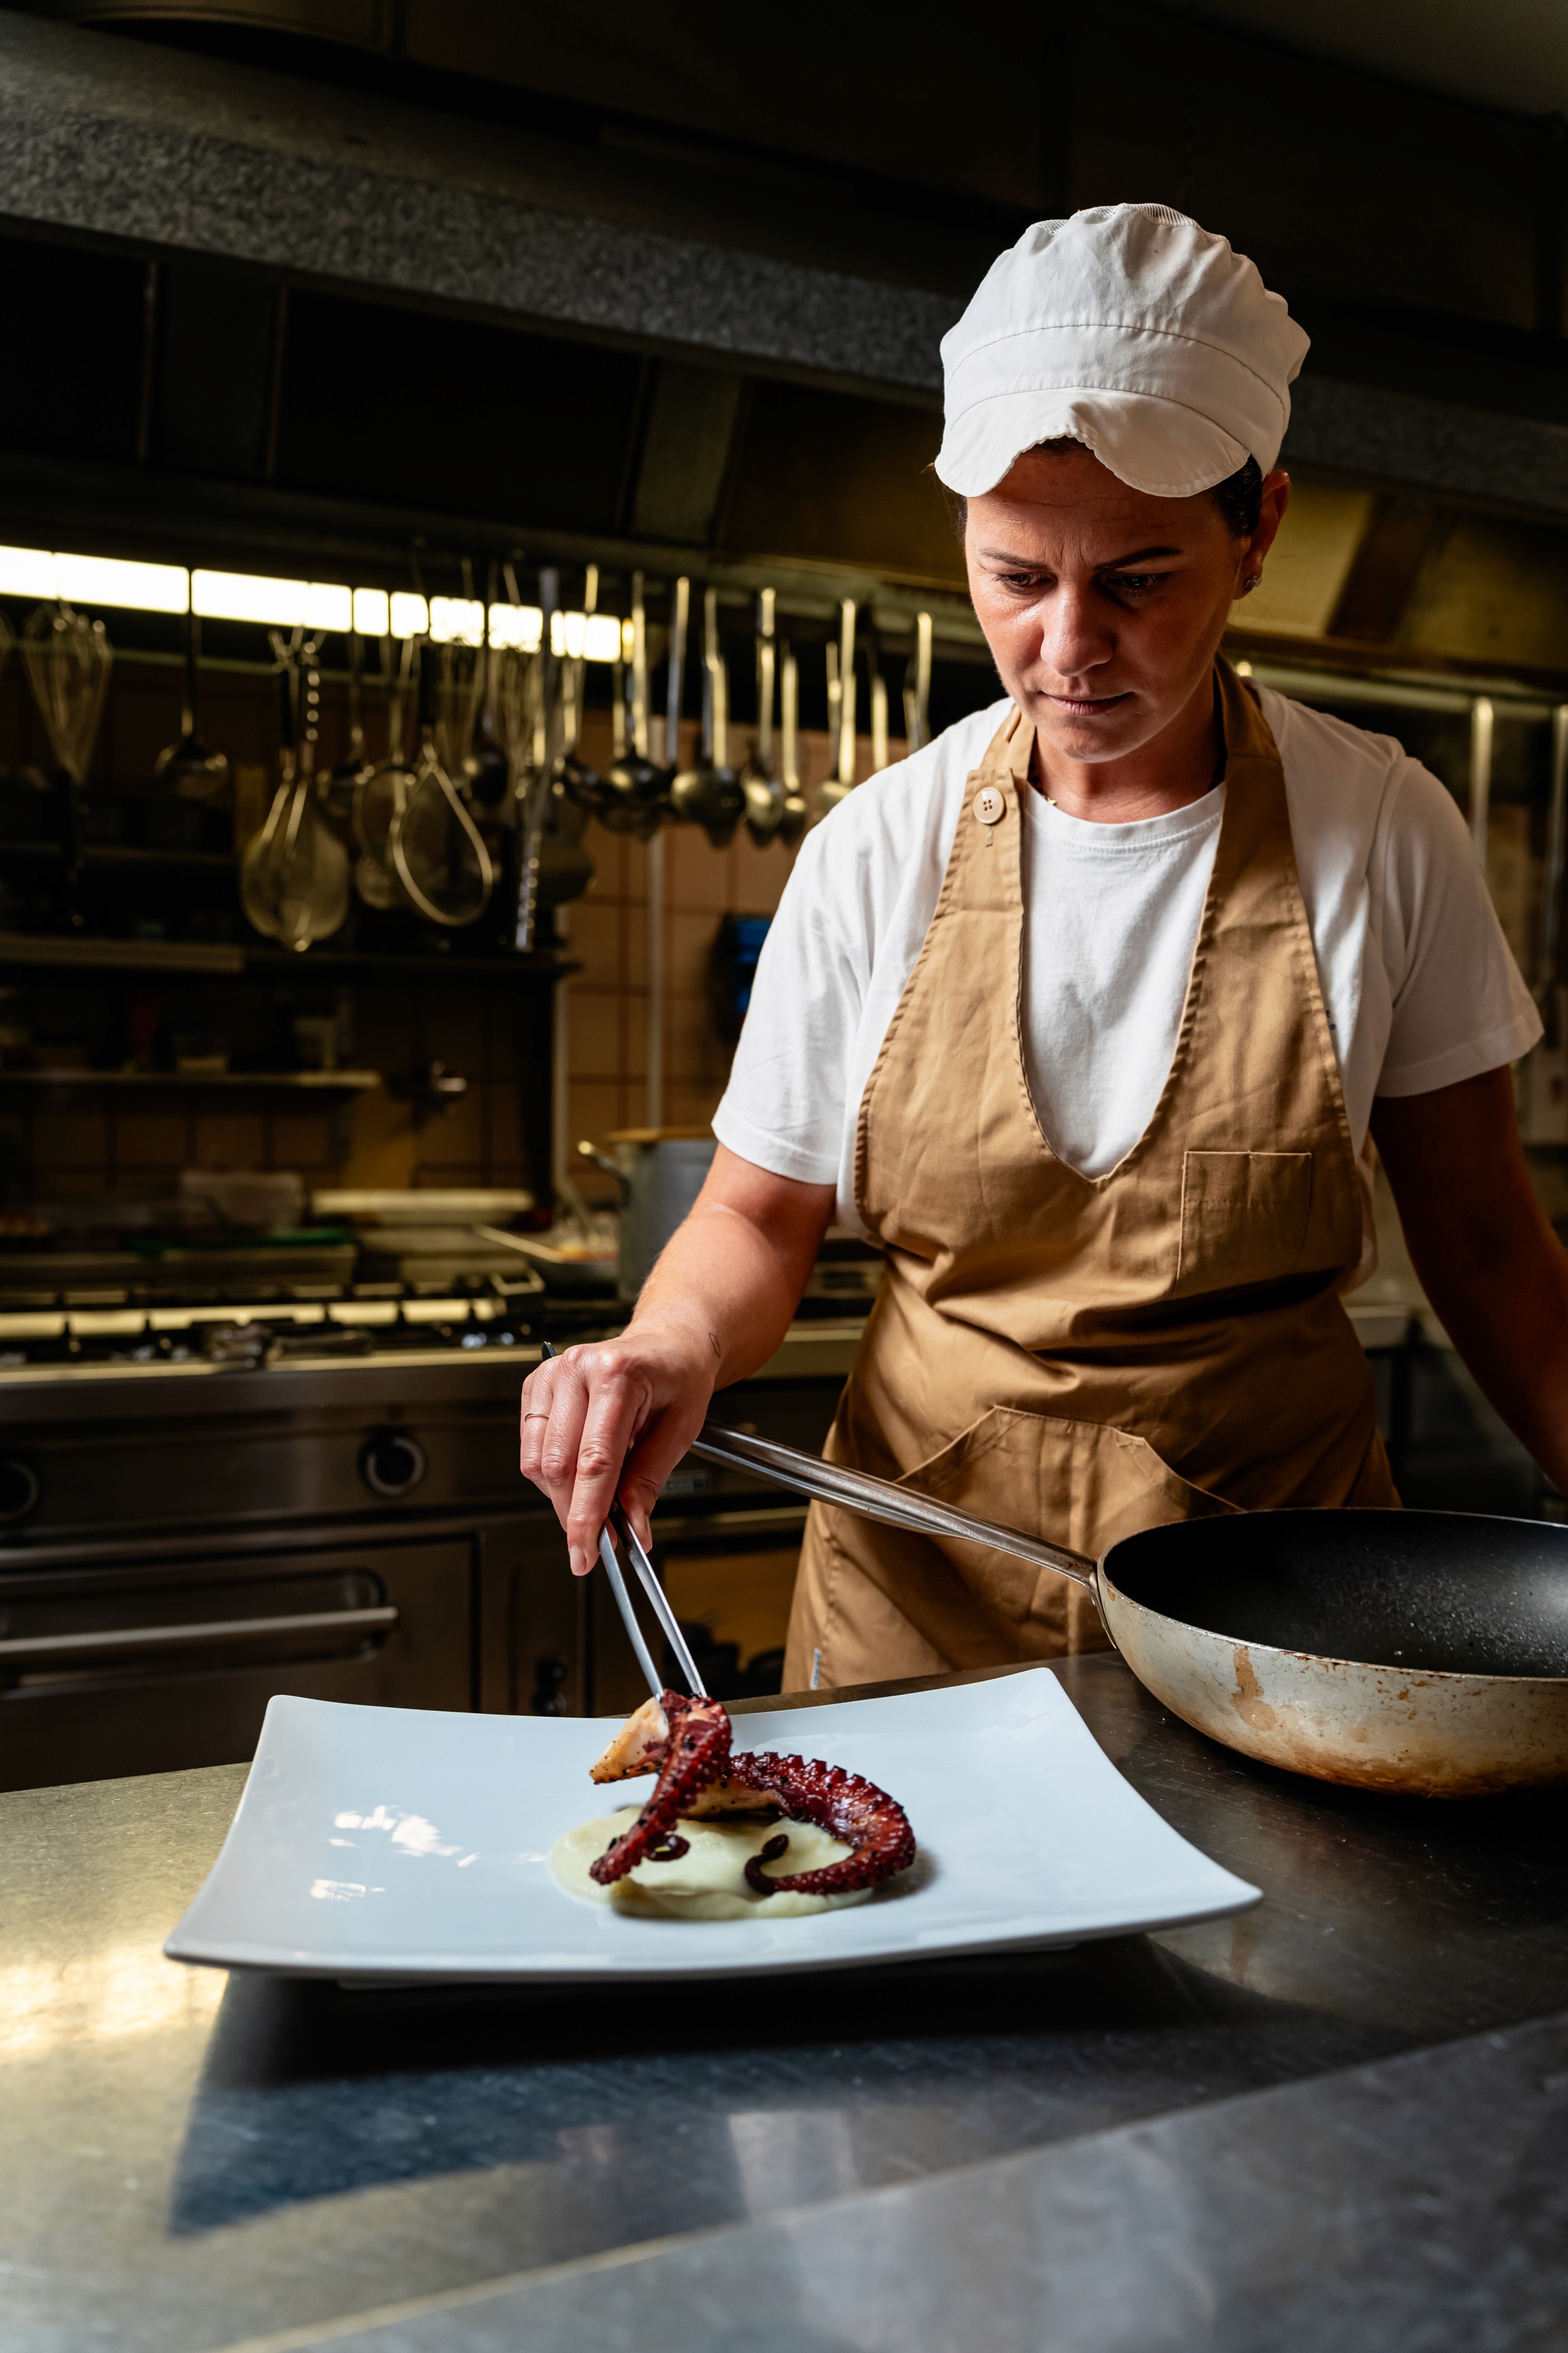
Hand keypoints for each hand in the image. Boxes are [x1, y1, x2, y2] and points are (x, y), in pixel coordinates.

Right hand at [519, 1321, 718, 1574]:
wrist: (666, 1344)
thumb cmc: (677, 1377)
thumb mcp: (680, 1429)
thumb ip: (649, 1480)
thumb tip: (631, 1526)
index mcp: (617, 1374)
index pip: (594, 1461)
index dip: (588, 1514)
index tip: (587, 1551)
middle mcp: (576, 1369)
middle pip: (559, 1466)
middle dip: (575, 1513)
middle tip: (598, 1540)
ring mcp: (551, 1374)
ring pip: (538, 1463)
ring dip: (562, 1496)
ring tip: (596, 1497)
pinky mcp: (536, 1385)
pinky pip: (531, 1449)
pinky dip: (552, 1474)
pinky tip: (579, 1471)